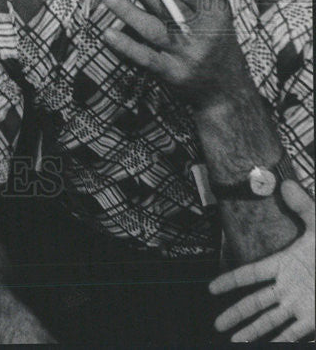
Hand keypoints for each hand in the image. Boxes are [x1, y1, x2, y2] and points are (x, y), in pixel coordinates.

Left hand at [100, 0, 249, 106]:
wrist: (227, 89)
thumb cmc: (212, 40)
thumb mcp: (211, 13)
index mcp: (214, 12)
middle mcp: (203, 33)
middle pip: (171, 9)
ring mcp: (188, 55)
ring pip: (154, 30)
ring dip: (129, 12)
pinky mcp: (173, 73)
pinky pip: (146, 58)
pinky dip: (127, 45)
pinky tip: (109, 33)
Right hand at [209, 180, 314, 341]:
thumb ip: (304, 207)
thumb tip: (285, 183)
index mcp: (285, 265)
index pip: (251, 274)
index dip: (231, 280)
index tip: (211, 288)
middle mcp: (288, 288)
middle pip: (255, 303)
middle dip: (236, 314)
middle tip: (217, 324)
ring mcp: (300, 305)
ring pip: (270, 321)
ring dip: (253, 332)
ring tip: (236, 342)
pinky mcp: (313, 318)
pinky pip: (294, 333)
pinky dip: (281, 341)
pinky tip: (269, 347)